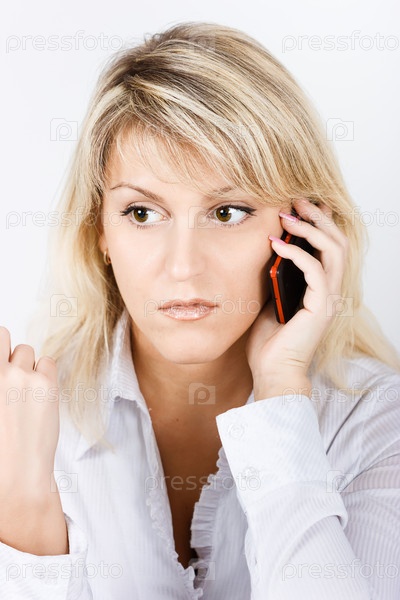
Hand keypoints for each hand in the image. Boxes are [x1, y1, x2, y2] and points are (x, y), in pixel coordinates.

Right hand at [0, 327, 59, 497]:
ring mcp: (20, 376)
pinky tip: (39, 393)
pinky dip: (44, 373)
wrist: (13, 479)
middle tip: (8, 371)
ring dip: (25, 364)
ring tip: (23, 390)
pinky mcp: (45, 384)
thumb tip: (4, 372)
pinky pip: (47, 361)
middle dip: (4, 350)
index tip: (1, 364)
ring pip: (26, 350)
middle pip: (2, 334)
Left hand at [245, 197, 348, 399]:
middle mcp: (330, 290)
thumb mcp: (269, 299)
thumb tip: (266, 250)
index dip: (316, 223)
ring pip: (333, 250)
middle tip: (296, 199)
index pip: (328, 247)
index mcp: (320, 288)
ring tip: (288, 215)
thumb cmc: (268, 342)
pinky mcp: (321, 307)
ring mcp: (329, 299)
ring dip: (311, 229)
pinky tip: (276, 244)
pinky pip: (315, 270)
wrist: (271, 373)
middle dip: (318, 216)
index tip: (294, 205)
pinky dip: (297, 253)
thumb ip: (275, 277)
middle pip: (337, 241)